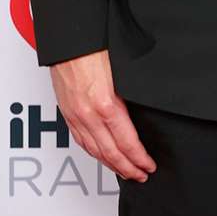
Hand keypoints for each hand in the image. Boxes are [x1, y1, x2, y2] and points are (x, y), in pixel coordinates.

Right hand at [51, 50, 155, 182]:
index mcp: (106, 105)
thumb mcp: (123, 75)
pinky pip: (81, 140)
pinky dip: (93, 153)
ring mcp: (75, 115)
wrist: (70, 40)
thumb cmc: (95, 49)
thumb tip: (144, 116)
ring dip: (111, 165)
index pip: (127, 143)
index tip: (149, 166)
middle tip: (141, 175)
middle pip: (111, 153)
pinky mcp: (67, 113)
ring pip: (94, 150)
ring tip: (125, 171)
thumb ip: (131, 98)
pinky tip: (101, 156)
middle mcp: (88, 114)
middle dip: (128, 168)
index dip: (139, 159)